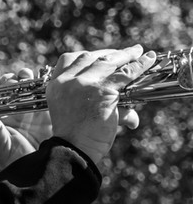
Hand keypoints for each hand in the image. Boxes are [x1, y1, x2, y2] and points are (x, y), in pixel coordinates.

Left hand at [0, 64, 42, 170]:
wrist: (41, 169)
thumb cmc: (15, 161)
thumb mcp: (2, 149)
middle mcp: (11, 109)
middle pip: (8, 86)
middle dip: (9, 79)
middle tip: (12, 79)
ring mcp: (29, 107)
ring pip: (26, 84)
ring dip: (25, 77)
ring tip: (25, 77)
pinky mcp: (48, 109)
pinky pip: (46, 90)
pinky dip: (44, 83)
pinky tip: (43, 80)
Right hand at [45, 45, 153, 165]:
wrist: (73, 150)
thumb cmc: (75, 138)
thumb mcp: (78, 114)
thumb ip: (100, 108)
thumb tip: (132, 117)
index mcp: (55, 85)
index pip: (68, 60)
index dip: (87, 55)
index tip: (100, 56)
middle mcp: (67, 81)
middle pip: (89, 57)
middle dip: (108, 53)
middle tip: (124, 53)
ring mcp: (84, 84)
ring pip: (108, 61)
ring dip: (126, 55)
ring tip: (139, 52)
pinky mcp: (102, 90)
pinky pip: (125, 73)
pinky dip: (139, 65)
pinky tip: (148, 60)